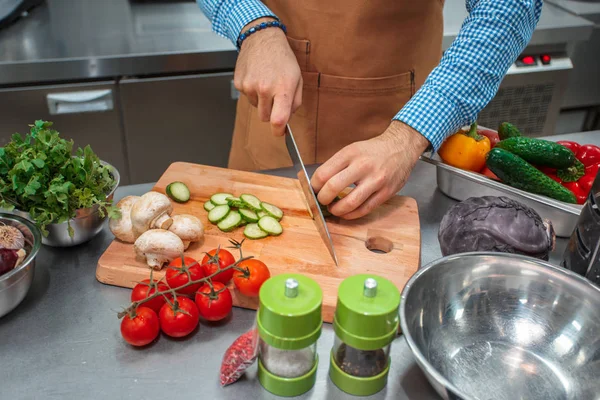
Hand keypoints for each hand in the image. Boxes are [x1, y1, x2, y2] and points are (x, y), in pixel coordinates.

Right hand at [233, 18, 302, 135]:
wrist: (262, 38)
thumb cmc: (282, 58)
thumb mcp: (297, 78)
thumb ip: (295, 102)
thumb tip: (287, 120)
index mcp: (282, 88)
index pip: (278, 119)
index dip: (279, 131)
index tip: (280, 132)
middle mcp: (264, 88)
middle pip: (265, 118)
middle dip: (271, 112)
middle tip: (275, 97)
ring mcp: (250, 86)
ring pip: (256, 107)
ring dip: (261, 100)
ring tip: (266, 82)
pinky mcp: (239, 83)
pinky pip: (247, 97)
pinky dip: (252, 91)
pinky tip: (257, 77)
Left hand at [311, 121, 429, 219]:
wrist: (401, 147)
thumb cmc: (373, 151)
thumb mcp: (352, 149)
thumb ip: (336, 166)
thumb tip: (318, 185)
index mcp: (350, 153)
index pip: (323, 173)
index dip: (314, 186)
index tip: (314, 190)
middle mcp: (363, 166)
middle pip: (333, 188)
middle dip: (322, 199)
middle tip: (322, 201)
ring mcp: (376, 180)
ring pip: (350, 203)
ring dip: (337, 210)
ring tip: (333, 209)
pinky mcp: (386, 192)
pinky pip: (364, 210)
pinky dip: (351, 215)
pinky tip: (346, 213)